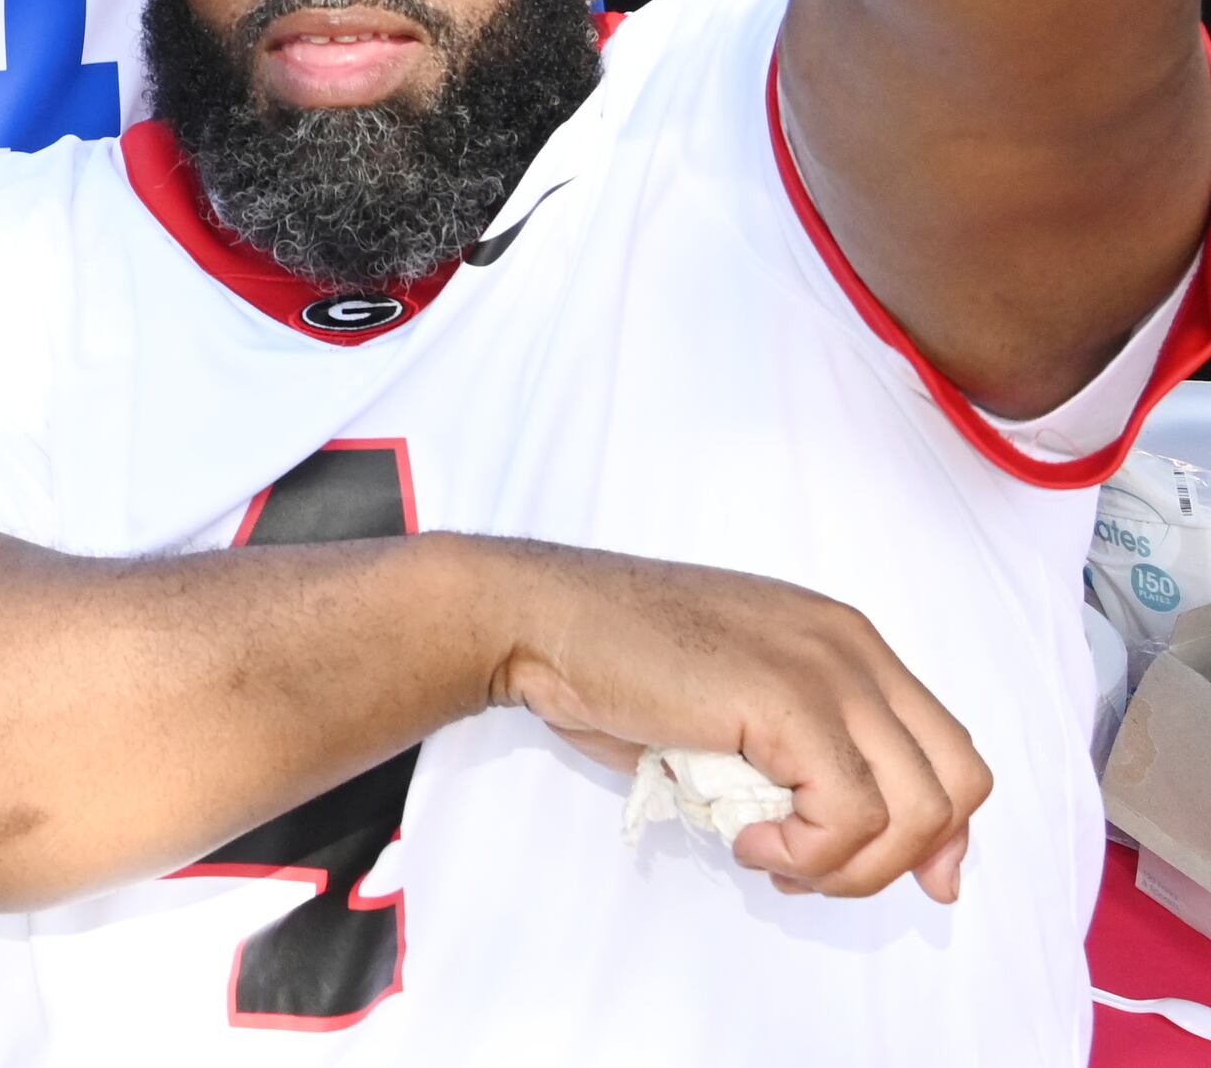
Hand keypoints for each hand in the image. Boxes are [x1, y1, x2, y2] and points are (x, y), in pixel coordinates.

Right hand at [484, 540, 989, 899]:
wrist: (539, 618)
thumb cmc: (612, 664)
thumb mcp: (734, 705)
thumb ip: (797, 754)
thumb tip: (848, 839)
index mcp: (844, 642)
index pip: (948, 747)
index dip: (944, 829)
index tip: (913, 878)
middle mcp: (852, 647)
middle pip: (958, 780)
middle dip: (903, 858)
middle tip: (816, 873)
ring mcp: (826, 667)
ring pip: (916, 810)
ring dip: (848, 865)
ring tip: (772, 857)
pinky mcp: (789, 698)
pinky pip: (849, 813)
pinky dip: (808, 853)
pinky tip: (750, 843)